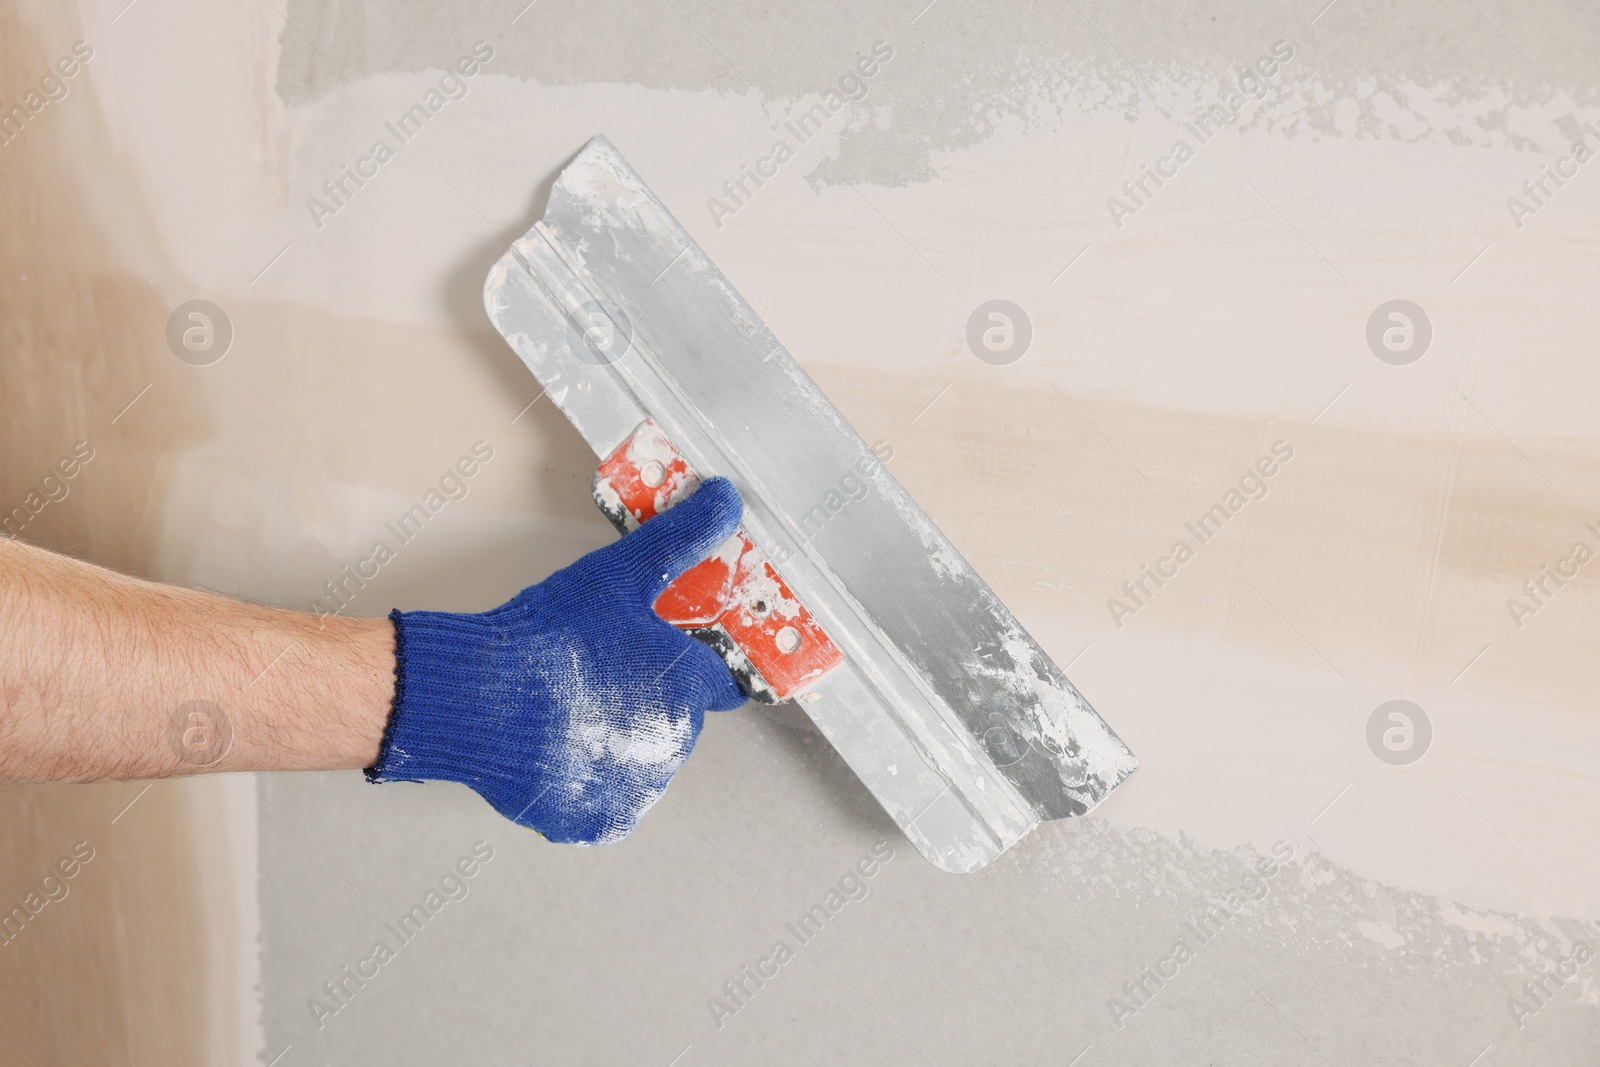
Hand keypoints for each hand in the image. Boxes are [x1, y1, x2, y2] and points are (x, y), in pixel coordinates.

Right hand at [367, 477, 747, 842]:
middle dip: (645, 697)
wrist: (475, 696)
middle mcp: (672, 745)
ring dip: (616, 739)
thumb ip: (680, 539)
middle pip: (674, 719)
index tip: (665, 657)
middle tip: (596, 673)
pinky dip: (585, 779)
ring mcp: (635, 788)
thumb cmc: (546, 638)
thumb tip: (726, 500)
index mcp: (688, 688)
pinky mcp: (597, 820)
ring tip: (568, 708)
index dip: (692, 663)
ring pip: (640, 758)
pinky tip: (556, 745)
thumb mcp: (619, 574)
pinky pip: (604, 799)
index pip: (720, 681)